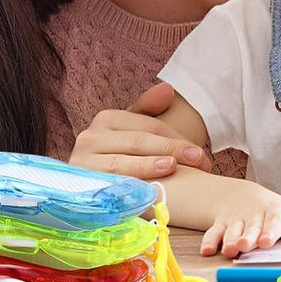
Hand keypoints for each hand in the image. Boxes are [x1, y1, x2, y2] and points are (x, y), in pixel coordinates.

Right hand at [69, 82, 212, 177]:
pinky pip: (108, 188)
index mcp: (106, 118)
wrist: (91, 181)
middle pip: (138, 142)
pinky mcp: (79, 188)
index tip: (201, 153)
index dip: (176, 138)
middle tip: (199, 161)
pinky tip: (147, 192)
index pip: (148, 126)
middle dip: (171, 150)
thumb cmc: (120, 152)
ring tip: (173, 167)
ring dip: (149, 166)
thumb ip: (150, 108)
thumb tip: (168, 90)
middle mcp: (90, 138)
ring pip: (122, 164)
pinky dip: (128, 189)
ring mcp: (82, 163)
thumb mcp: (133, 128)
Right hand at [200, 183, 280, 257]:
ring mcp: (236, 220)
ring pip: (231, 231)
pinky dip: (209, 241)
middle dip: (248, 237)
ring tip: (230, 249)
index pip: (274, 219)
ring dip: (229, 240)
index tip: (266, 241)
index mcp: (275, 211)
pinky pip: (212, 233)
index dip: (270, 230)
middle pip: (251, 227)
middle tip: (246, 245)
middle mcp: (254, 216)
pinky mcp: (221, 225)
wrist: (243, 197)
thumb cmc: (273, 211)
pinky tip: (207, 250)